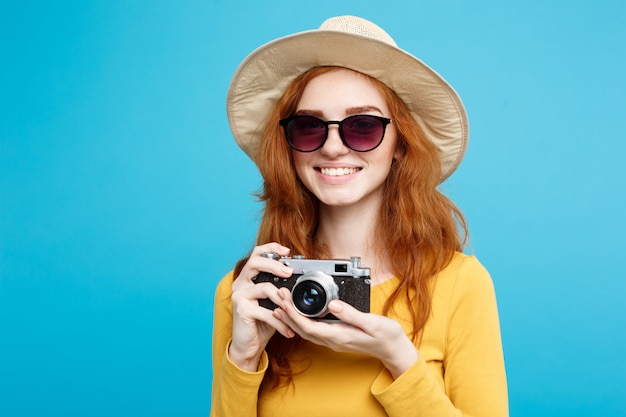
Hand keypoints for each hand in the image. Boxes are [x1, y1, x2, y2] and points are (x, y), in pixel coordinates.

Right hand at [229, 243, 295, 370]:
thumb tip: (300, 281)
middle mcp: (240, 283)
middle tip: (289, 272)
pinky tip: (288, 330)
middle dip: (275, 265)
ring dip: (283, 300)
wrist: (249, 345)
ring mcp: (239, 295)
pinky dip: (280, 322)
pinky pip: (266, 311)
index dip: (271, 248)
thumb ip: (281, 290)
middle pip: (255, 262)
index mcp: (248, 278)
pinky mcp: (241, 309)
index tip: (287, 251)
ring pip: (265, 287)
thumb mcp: (274, 303)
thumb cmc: (262, 323)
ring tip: (293, 312)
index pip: (256, 254)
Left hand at [273, 288, 418, 378]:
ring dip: (292, 318)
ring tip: (281, 304)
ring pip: (306, 331)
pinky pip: (313, 331)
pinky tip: (298, 314)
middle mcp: (333, 340)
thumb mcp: (372, 323)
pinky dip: (302, 321)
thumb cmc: (386, 336)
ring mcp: (334, 340)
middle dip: (287, 314)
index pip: (308, 327)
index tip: (284, 301)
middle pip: (302, 330)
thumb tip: (333, 305)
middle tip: (277, 297)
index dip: (293, 314)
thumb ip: (351, 314)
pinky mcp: (337, 336)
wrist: (394, 349)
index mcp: (339, 336)